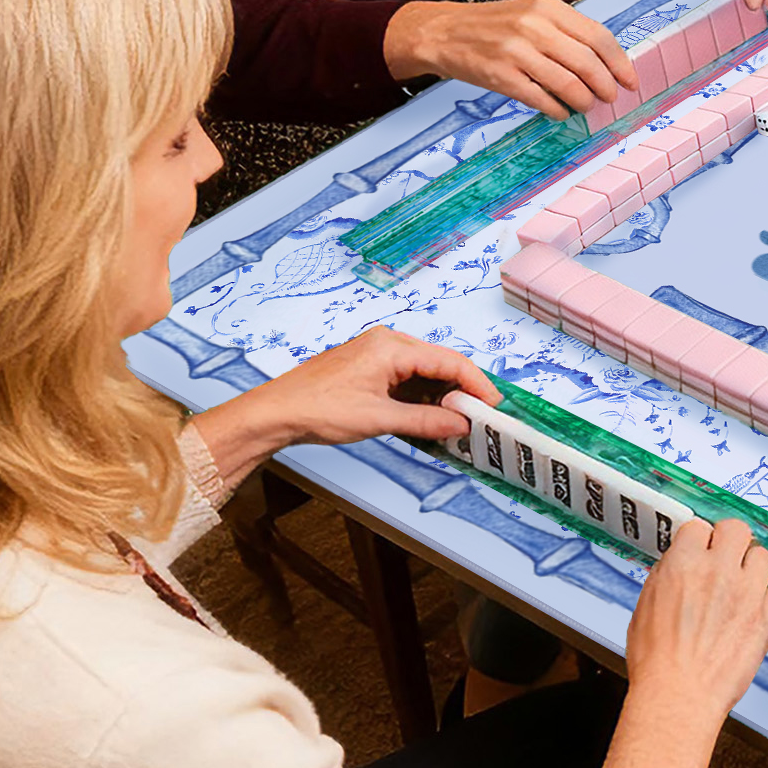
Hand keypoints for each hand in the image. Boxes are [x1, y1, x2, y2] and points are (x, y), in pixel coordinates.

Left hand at [195, 329, 499, 486]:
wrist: (273, 413)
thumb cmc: (317, 408)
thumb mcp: (379, 418)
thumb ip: (426, 421)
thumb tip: (462, 424)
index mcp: (391, 346)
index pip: (449, 361)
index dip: (476, 384)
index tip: (494, 405)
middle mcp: (387, 343)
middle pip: (440, 364)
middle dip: (462, 391)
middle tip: (480, 417)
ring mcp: (377, 355)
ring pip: (424, 373)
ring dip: (441, 397)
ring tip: (457, 422)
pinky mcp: (369, 369)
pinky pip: (407, 379)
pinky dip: (422, 398)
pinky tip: (429, 418)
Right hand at [385, 0, 636, 120]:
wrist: (443, 32)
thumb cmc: (494, 26)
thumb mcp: (533, 14)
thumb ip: (567, 33)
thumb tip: (606, 65)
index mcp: (548, 8)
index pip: (598, 37)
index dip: (620, 63)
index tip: (630, 81)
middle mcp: (534, 26)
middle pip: (588, 63)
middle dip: (606, 86)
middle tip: (609, 98)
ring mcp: (516, 52)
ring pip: (568, 84)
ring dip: (584, 101)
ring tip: (585, 106)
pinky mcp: (500, 76)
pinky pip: (541, 100)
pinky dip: (557, 110)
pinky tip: (560, 111)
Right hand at [598, 517, 767, 767]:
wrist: (678, 696)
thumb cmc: (656, 660)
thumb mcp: (645, 606)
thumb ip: (668, 577)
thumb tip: (678, 564)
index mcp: (683, 564)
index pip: (699, 527)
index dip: (698, 540)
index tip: (699, 549)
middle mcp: (718, 571)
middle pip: (736, 529)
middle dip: (729, 541)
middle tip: (725, 557)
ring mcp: (747, 592)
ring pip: (762, 556)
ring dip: (750, 567)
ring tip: (740, 586)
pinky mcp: (766, 617)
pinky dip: (764, 600)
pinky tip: (749, 613)